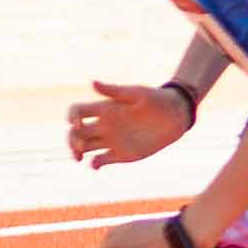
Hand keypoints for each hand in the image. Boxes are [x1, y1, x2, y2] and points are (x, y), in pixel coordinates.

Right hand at [70, 76, 195, 169]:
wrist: (176, 117)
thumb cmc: (157, 100)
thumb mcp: (137, 93)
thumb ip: (114, 90)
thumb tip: (92, 83)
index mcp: (104, 109)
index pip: (77, 111)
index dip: (71, 117)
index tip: (78, 124)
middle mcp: (103, 125)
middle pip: (75, 133)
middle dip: (71, 140)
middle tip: (78, 147)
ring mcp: (110, 140)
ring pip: (83, 147)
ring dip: (76, 152)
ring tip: (80, 157)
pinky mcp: (119, 154)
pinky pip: (99, 161)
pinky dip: (94, 164)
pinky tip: (96, 165)